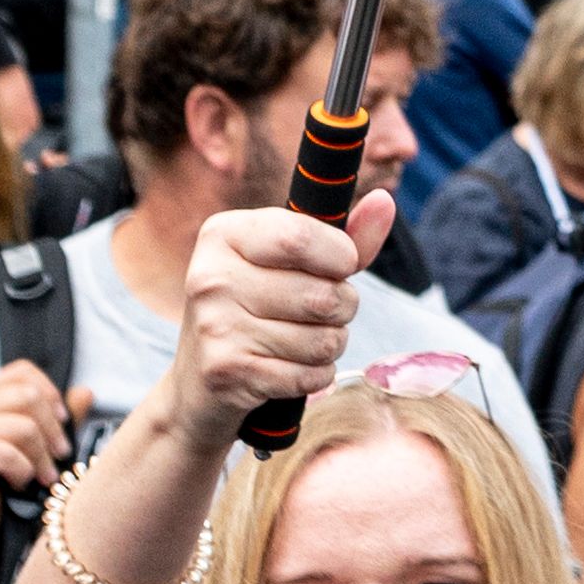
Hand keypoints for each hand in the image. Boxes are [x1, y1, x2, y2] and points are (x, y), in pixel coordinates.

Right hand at [0, 358, 73, 524]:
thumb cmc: (1, 485)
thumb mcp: (34, 448)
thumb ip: (56, 420)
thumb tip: (86, 391)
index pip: (23, 372)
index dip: (51, 393)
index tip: (64, 421)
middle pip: (28, 396)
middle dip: (53, 429)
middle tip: (62, 456)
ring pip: (22, 427)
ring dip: (42, 457)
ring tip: (46, 478)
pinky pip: (6, 454)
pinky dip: (23, 472)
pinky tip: (21, 485)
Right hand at [178, 191, 388, 427]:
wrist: (198, 381)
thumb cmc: (256, 309)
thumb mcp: (291, 264)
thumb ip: (343, 236)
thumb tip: (385, 201)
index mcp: (224, 234)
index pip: (300, 237)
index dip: (340, 256)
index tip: (342, 267)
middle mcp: (211, 276)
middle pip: (322, 294)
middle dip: (342, 308)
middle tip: (322, 312)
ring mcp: (214, 326)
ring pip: (322, 340)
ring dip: (330, 345)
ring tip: (305, 341)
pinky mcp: (225, 372)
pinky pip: (308, 376)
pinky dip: (315, 376)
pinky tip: (291, 368)